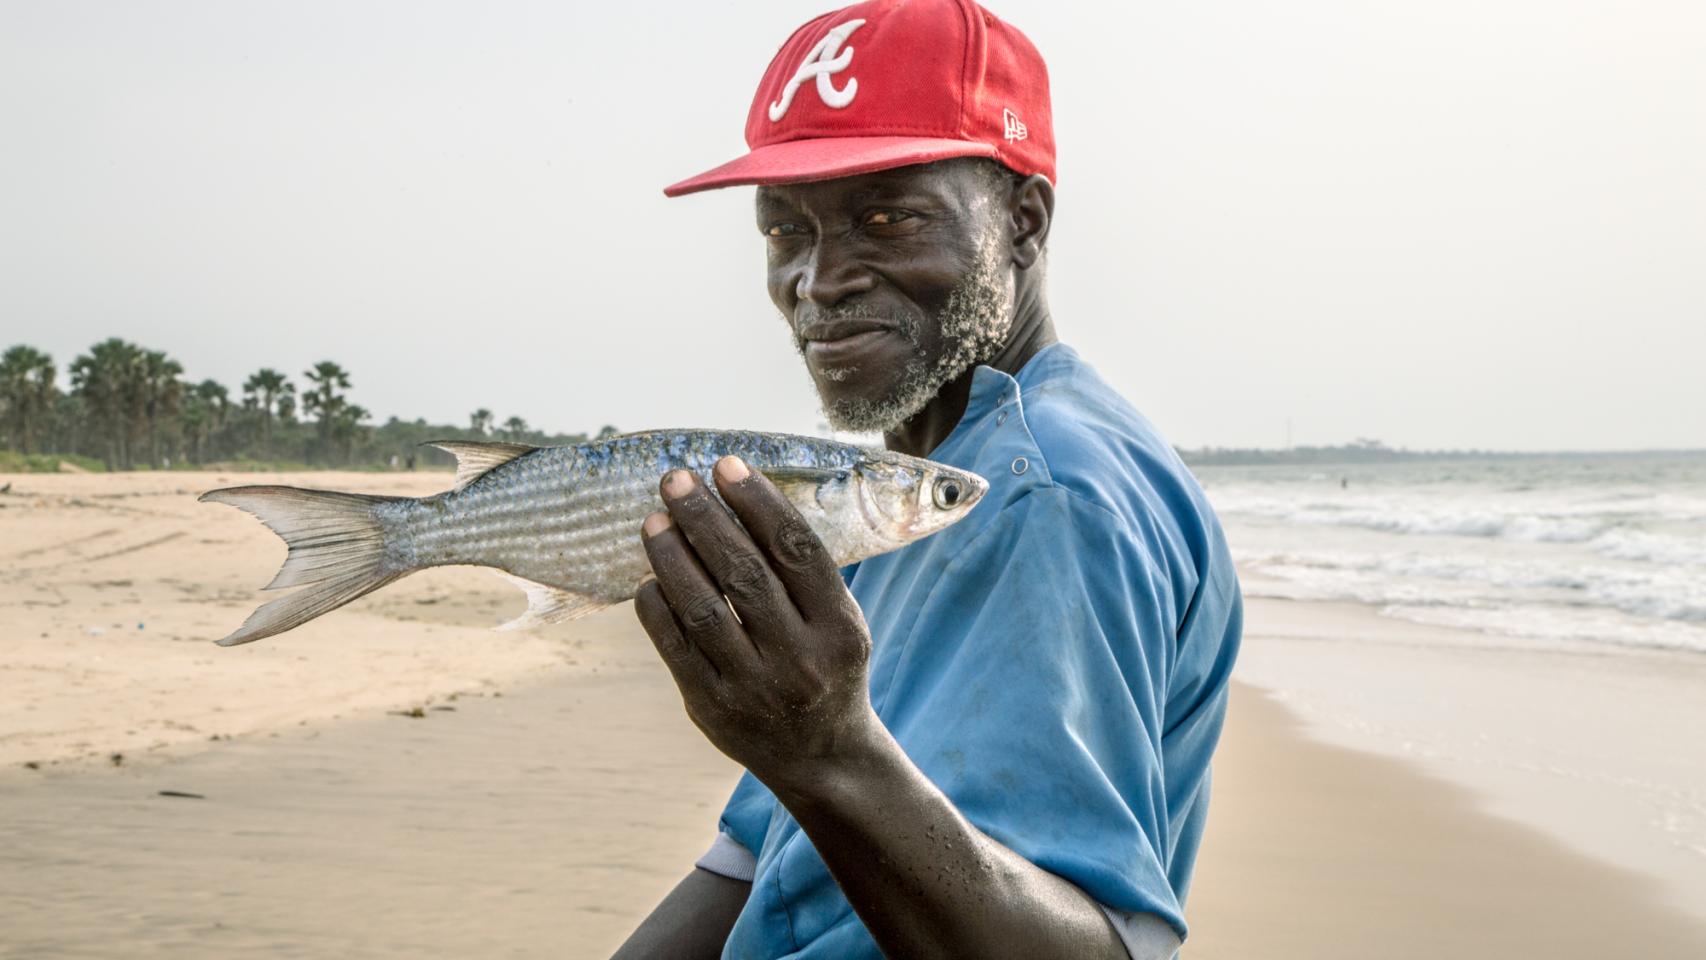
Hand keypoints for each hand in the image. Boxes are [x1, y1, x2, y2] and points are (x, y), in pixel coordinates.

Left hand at [634, 456, 878, 789]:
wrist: (822, 757)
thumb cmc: (826, 666)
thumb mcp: (839, 621)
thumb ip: (801, 572)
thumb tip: (738, 496)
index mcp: (840, 629)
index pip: (796, 551)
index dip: (758, 502)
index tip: (726, 465)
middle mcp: (800, 659)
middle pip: (744, 574)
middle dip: (704, 518)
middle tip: (675, 480)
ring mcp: (753, 688)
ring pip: (702, 608)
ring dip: (672, 557)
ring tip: (653, 521)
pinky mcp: (712, 709)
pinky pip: (674, 647)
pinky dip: (657, 606)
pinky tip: (649, 578)